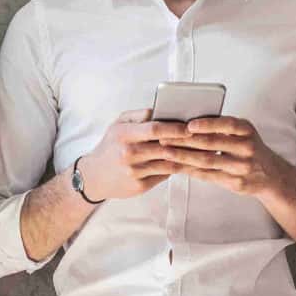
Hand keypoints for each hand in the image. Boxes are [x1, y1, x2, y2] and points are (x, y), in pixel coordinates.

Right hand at [74, 108, 188, 199]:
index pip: (154, 129)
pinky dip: (176, 169)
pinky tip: (186, 163)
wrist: (93, 177)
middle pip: (164, 147)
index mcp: (123, 135)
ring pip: (168, 163)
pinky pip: (164, 175)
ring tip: (198, 151)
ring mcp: (134, 172)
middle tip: (202, 139)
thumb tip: (162, 109)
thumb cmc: (109, 147)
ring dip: (185, 158)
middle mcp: (128, 154)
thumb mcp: (118, 125)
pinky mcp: (139, 186)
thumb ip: (139, 115)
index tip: (189, 127)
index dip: (174, 128)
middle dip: (185, 143)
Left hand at [156, 115, 288, 197]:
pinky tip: (177, 166)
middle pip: (212, 143)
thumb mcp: (243, 133)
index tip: (188, 124)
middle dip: (186, 140)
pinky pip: (208, 176)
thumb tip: (188, 121)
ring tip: (166, 152)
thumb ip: (222, 127)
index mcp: (247, 130)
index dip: (208, 124)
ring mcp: (242, 167)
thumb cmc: (248, 149)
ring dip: (184, 156)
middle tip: (165, 137)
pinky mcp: (236, 183)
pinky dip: (191, 170)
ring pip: (208, 161)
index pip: (227, 124)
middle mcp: (247, 148)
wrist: (270, 175)